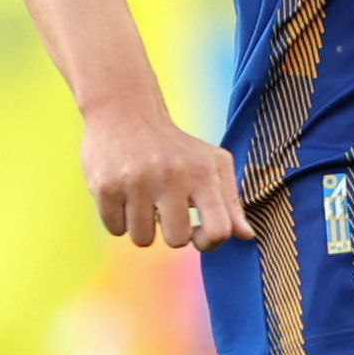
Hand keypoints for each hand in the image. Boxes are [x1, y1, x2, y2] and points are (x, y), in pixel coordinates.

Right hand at [80, 91, 249, 250]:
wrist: (125, 111)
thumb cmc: (176, 146)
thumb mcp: (212, 163)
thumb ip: (231, 201)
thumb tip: (247, 236)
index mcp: (202, 173)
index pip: (218, 231)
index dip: (208, 242)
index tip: (197, 232)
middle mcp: (171, 176)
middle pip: (177, 241)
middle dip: (170, 231)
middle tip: (164, 207)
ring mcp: (136, 182)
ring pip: (142, 239)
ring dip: (142, 226)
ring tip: (142, 198)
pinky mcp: (106, 187)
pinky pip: (115, 229)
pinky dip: (118, 218)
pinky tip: (122, 193)